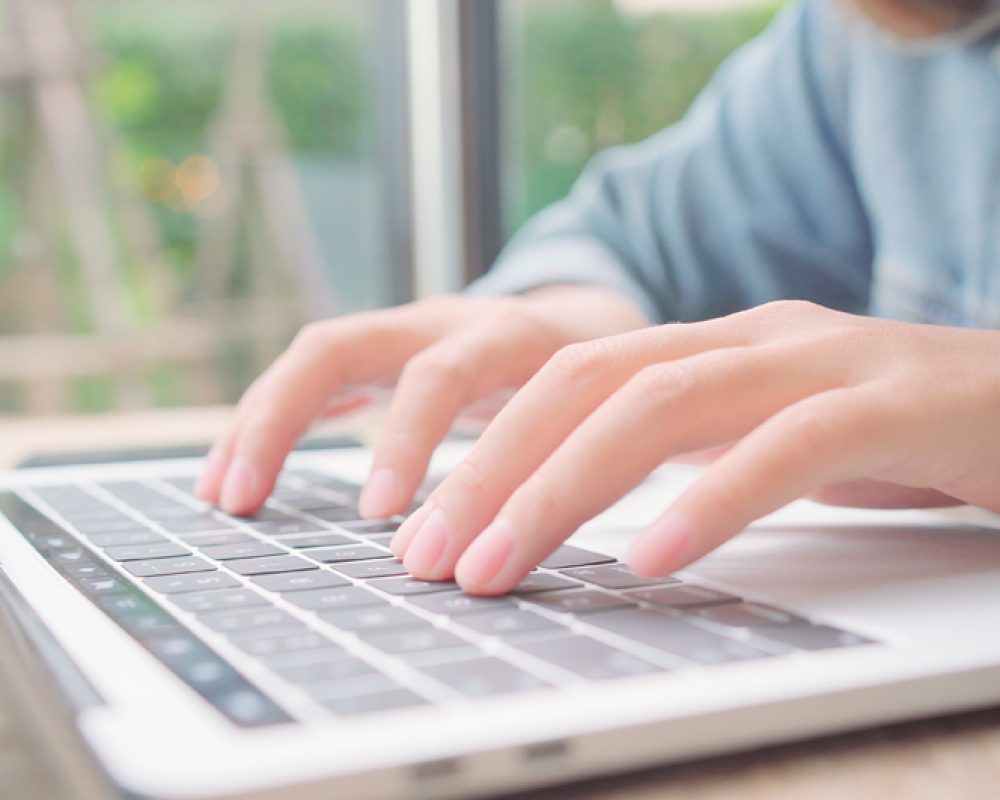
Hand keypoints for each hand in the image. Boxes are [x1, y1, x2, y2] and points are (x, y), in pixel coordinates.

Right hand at [196, 287, 647, 515]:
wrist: (589, 315)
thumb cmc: (598, 376)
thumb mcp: (602, 406)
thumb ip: (574, 449)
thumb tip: (534, 539)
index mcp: (506, 333)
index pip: (440, 374)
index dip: (405, 438)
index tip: (379, 514)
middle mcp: (442, 323)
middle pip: (341, 345)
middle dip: (283, 421)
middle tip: (247, 503)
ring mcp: (406, 332)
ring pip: (315, 357)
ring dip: (259, 423)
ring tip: (221, 496)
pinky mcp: (386, 352)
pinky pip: (314, 379)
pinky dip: (272, 423)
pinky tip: (237, 475)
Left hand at [392, 301, 999, 593]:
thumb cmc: (887, 432)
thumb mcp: (759, 440)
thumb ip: (681, 458)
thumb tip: (581, 513)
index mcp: (707, 348)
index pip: (567, 381)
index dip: (483, 450)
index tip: (425, 530)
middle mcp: (747, 340)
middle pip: (590, 384)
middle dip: (495, 470)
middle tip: (430, 555)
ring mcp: (820, 361)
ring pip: (666, 402)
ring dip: (567, 487)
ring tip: (500, 563)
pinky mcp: (894, 403)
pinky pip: (792, 445)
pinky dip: (716, 498)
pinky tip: (656, 558)